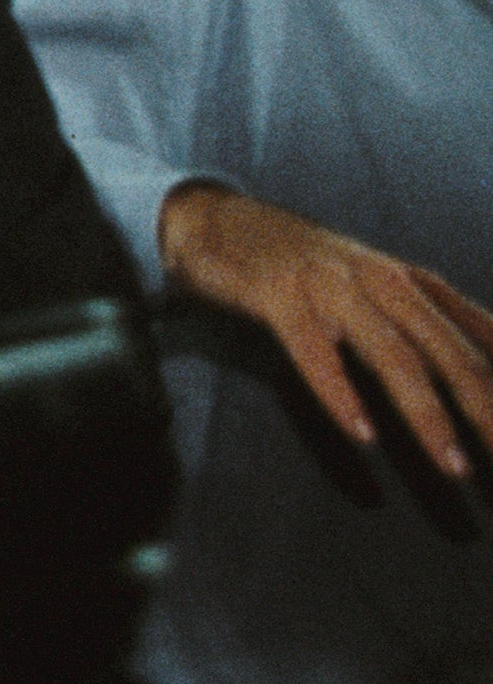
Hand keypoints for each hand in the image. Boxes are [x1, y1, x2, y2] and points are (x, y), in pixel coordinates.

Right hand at [164, 182, 492, 477]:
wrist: (217, 217)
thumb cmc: (305, 263)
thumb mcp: (379, 283)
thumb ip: (433, 317)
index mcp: (411, 282)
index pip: (479, 339)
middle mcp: (381, 281)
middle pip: (449, 353)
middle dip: (486, 408)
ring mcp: (330, 287)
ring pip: (393, 356)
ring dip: (428, 415)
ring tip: (454, 465)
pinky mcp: (278, 296)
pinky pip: (315, 351)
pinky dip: (341, 393)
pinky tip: (361, 432)